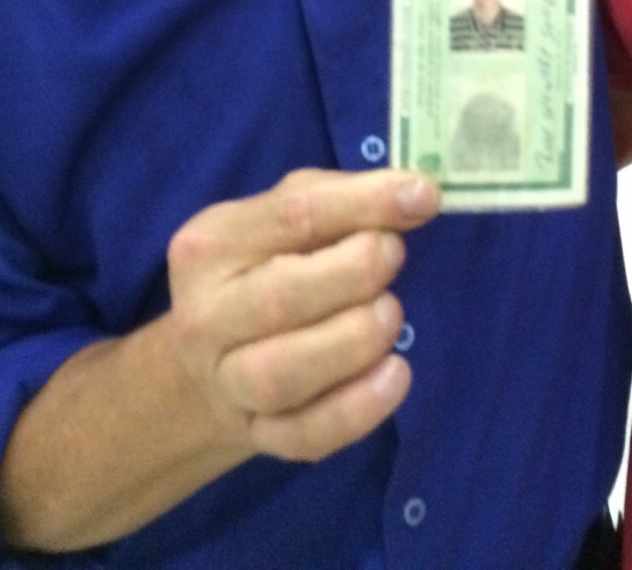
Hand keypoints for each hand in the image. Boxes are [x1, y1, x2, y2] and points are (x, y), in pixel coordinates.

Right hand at [167, 168, 439, 465]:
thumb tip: (419, 195)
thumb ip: (346, 199)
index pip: (293, 215)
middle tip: (394, 257)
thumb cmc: (266, 268)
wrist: (210, 364)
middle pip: (279, 298)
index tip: (424, 197)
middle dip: (354, 274)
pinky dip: (357, 410)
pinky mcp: (256, 434)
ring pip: (283, 375)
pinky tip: (395, 375)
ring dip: (353, 344)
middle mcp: (206, 315)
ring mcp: (225, 383)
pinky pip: (305, 435)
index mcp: (212, 244)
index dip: (365, 203)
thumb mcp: (287, 216)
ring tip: (391, 316)